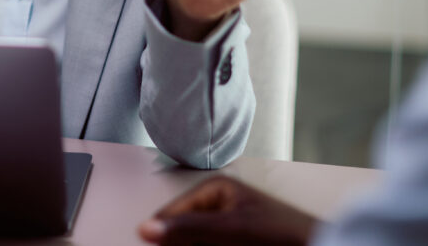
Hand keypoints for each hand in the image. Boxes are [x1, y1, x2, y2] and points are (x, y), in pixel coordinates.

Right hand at [138, 176, 317, 245]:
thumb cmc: (282, 233)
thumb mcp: (231, 229)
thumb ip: (188, 228)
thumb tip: (146, 229)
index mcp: (214, 187)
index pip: (172, 213)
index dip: (161, 234)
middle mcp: (217, 203)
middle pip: (182, 230)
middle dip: (178, 243)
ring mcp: (225, 224)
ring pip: (193, 241)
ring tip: (221, 245)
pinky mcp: (233, 240)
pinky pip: (208, 245)